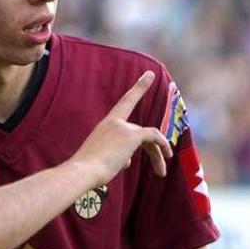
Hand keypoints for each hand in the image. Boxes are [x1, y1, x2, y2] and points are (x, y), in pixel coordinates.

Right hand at [68, 71, 172, 185]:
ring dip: (157, 155)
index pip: (124, 103)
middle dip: (154, 150)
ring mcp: (122, 127)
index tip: (150, 74)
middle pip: (140, 132)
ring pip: (148, 137)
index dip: (139, 88)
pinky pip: (154, 136)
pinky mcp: (131, 135)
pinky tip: (167, 157)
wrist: (82, 171)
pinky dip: (162, 145)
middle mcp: (113, 122)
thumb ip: (116, 154)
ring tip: (161, 173)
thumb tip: (127, 160)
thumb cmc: (88, 169)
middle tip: (160, 170)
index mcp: (105, 125)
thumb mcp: (101, 158)